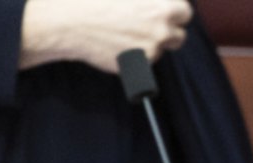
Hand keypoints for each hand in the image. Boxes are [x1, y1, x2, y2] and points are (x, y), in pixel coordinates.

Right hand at [20, 0, 192, 72]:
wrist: (68, 21)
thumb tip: (156, 2)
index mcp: (162, 5)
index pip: (185, 11)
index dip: (174, 11)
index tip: (165, 12)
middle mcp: (162, 28)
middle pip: (179, 34)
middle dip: (168, 31)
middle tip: (150, 26)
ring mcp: (152, 48)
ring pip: (162, 49)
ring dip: (152, 44)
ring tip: (127, 33)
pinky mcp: (140, 66)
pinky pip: (146, 62)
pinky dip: (137, 56)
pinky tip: (117, 44)